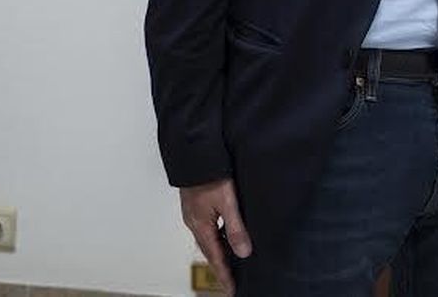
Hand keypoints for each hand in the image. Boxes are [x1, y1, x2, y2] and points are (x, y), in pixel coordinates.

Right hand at [180, 177, 251, 294]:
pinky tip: (225, 234)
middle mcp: (195, 222)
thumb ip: (235, 228)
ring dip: (218, 252)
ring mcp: (194, 213)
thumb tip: (244, 252)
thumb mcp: (228, 202)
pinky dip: (216, 237)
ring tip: (231, 262)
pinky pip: (207, 227)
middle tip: (231, 281)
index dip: (224, 274)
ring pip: (208, 239)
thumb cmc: (210, 176)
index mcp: (201, 226)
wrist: (194, 153)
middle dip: (220, 267)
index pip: (215, 258)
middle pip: (209, 251)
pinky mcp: (197, 204)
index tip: (232, 289)